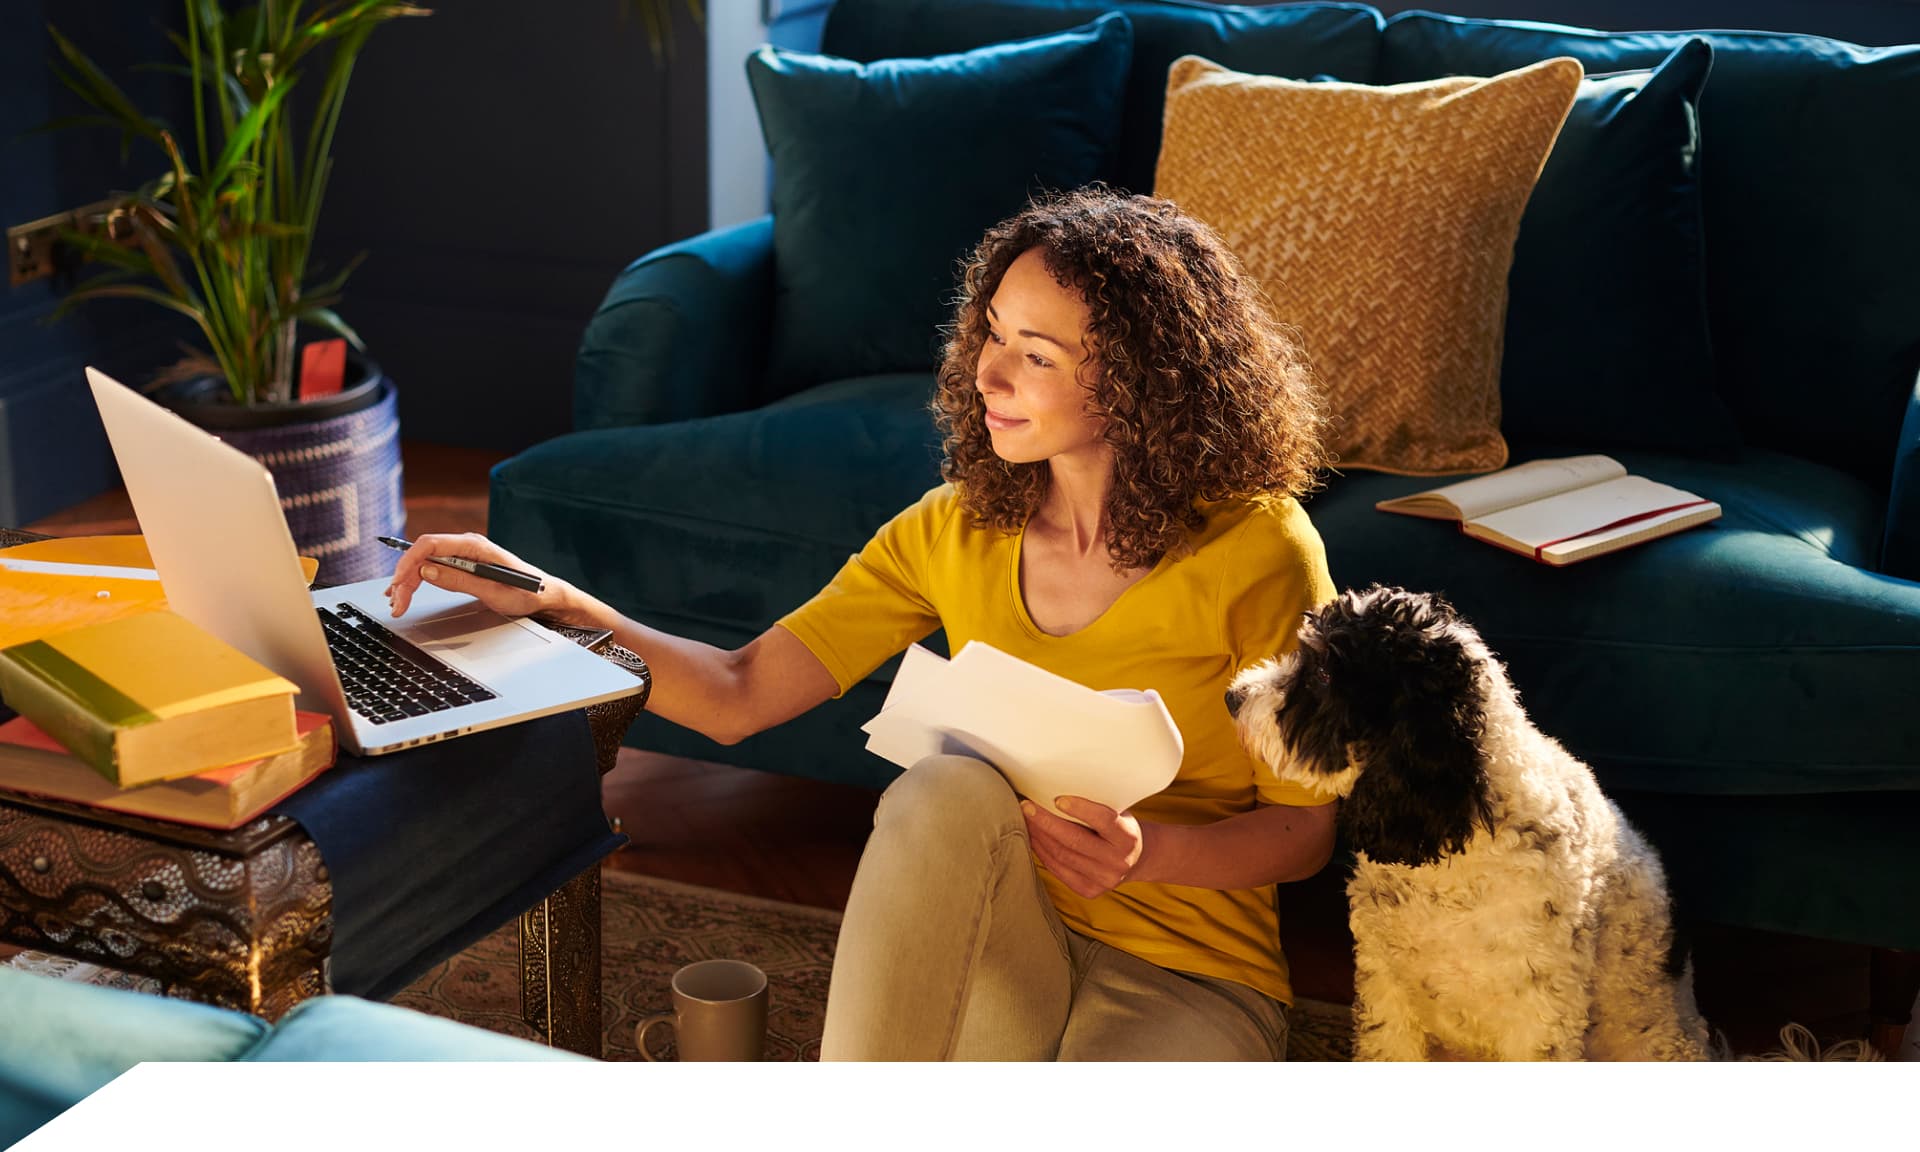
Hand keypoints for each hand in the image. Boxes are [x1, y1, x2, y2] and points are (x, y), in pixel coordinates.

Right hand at [386, 532, 569, 620]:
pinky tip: (405, 590)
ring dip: (408, 581)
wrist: (544, 594)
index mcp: (475, 546)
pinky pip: (434, 567)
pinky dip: (417, 580)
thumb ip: (460, 580)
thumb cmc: (525, 593)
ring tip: (396, 601)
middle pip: (423, 554)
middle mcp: (467, 545)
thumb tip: (427, 570)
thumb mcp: (493, 591)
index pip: (430, 544)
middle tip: (396, 604)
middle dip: (405, 578)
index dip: (409, 562)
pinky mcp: (463, 564)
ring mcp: (464, 554)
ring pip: (425, 562)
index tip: (398, 582)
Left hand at [1020, 795, 1146, 899]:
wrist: (1135, 860)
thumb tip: (1054, 790)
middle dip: (1046, 822)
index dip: (1080, 808)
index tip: (1057, 798)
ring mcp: (1104, 880)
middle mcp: (1118, 861)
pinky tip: (1033, 837)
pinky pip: (1058, 869)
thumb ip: (1096, 806)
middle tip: (1026, 806)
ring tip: (1025, 819)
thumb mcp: (1118, 813)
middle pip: (1074, 840)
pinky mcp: (1089, 890)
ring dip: (1039, 836)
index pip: (1103, 820)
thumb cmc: (1118, 827)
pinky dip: (1042, 852)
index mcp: (1128, 837)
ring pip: (1062, 856)